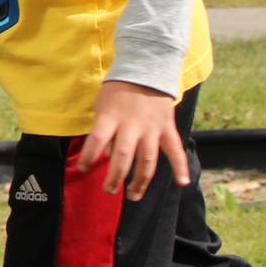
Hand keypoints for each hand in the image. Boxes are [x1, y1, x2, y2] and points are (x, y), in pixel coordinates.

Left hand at [75, 80, 188, 197]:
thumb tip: (106, 155)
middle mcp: (131, 124)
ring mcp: (151, 127)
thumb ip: (104, 129)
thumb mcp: (102, 104)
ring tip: (133, 196)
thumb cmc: (118, 90)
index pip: (97, 138)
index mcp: (111, 116)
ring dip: (141, 180)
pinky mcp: (167, 128)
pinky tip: (182, 183)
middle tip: (109, 190)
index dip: (89, 156)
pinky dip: (181, 166)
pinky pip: (175, 149)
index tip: (83, 169)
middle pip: (123, 155)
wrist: (145, 70)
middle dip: (116, 176)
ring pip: (147, 159)